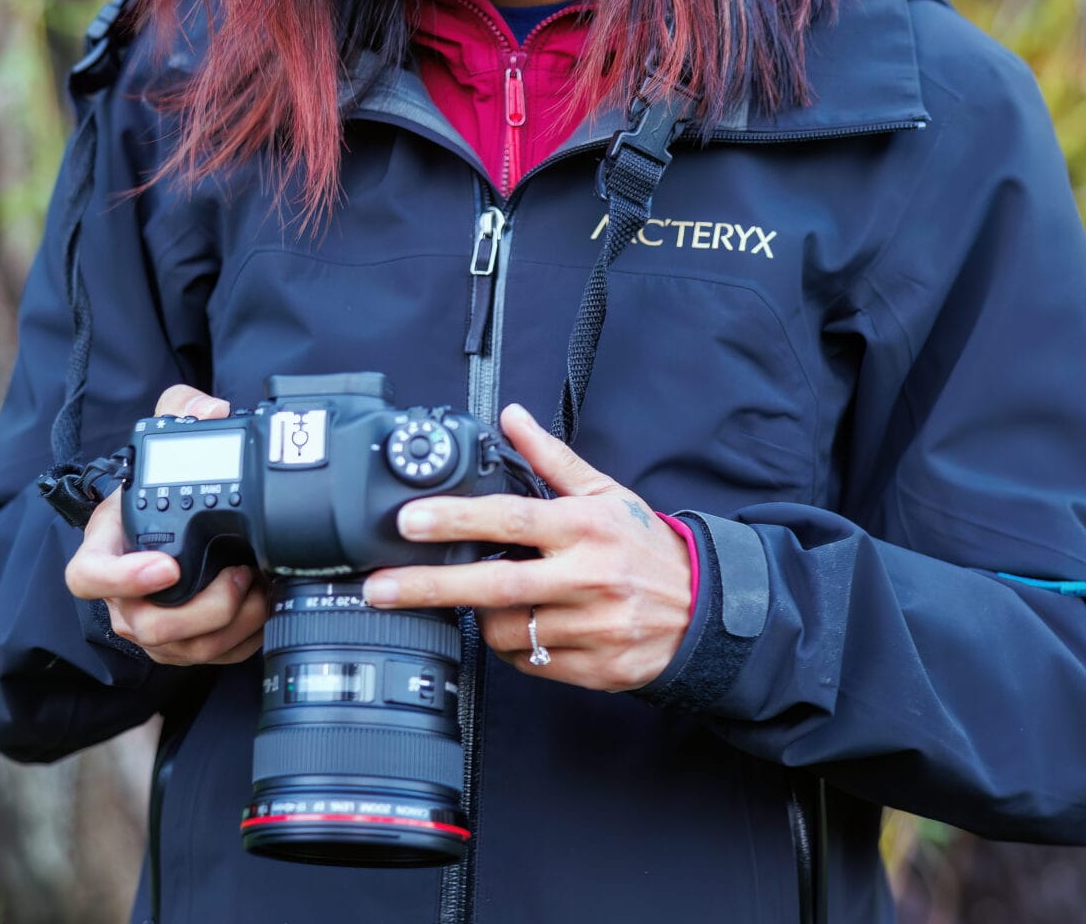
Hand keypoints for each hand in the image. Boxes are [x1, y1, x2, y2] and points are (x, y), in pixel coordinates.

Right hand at [63, 384, 268, 666]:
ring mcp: (149, 629)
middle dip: (203, 608)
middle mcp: (120, 599)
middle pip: (147, 625)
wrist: (162, 527)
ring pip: (185, 649)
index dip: (123, 578)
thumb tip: (212, 410)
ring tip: (261, 590)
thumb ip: (180, 410)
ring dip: (231, 625)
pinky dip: (243, 640)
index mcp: (103, 551)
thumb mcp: (159, 441)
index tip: (165, 567)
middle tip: (240, 576)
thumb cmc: (151, 493)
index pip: (89, 576)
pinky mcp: (181, 647)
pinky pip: (210, 659)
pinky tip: (264, 610)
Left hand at [361, 404, 692, 691]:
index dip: (454, 520)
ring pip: (505, 630)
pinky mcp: (595, 668)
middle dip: (427, 587)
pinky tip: (518, 629)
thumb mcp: (605, 493)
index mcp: (583, 528)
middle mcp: (585, 577)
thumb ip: (551, 458)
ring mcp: (591, 627)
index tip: (409, 521)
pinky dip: (513, 648)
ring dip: (479, 618)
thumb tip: (512, 416)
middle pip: (492, 585)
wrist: (706, 612)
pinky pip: (530, 662)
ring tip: (479, 602)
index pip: (508, 519)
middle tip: (378, 587)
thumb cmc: (645, 548)